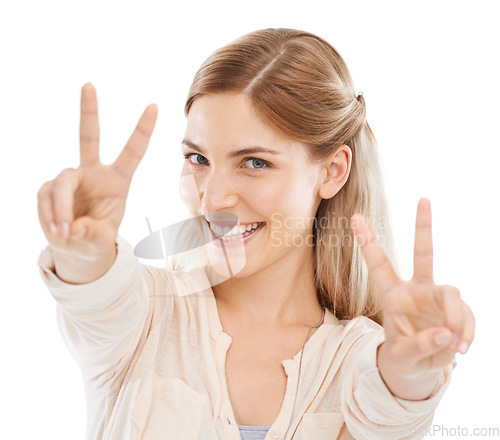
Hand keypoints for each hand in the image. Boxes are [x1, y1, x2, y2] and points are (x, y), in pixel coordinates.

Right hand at [37, 83, 157, 258]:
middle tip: (88, 85)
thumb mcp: (102, 240)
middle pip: (88, 137)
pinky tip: (55, 230)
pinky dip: (48, 216)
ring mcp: (71, 178)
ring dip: (59, 210)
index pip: (133, 151)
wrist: (76, 248)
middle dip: (89, 111)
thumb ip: (93, 234)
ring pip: (60, 183)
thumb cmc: (96, 238)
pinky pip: (45, 198)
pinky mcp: (50, 188)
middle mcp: (94, 172)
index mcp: (118, 180)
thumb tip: (74, 228)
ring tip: (64, 232)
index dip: (142, 130)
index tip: (154, 105)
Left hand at [350, 198, 474, 377]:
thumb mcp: (403, 356)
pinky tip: (461, 347)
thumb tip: (444, 334)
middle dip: (423, 226)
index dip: (368, 242)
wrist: (421, 369)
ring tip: (454, 346)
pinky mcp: (456, 309)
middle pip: (422, 253)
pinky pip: (467, 315)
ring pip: (453, 294)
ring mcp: (437, 296)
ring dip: (457, 320)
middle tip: (423, 199)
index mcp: (393, 295)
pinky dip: (467, 331)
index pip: (378, 264)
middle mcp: (416, 289)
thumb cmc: (404, 356)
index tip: (355, 216)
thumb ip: (419, 346)